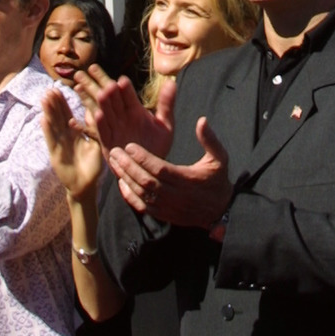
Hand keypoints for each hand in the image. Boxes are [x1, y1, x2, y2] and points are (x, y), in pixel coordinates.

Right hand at [42, 88, 103, 199]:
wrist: (86, 185)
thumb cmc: (93, 166)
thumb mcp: (96, 144)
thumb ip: (93, 128)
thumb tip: (93, 110)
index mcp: (75, 134)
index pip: (68, 114)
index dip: (64, 103)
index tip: (61, 88)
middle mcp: (66, 137)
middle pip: (58, 117)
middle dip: (54, 104)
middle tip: (50, 89)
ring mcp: (59, 145)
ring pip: (53, 125)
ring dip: (49, 112)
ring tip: (45, 98)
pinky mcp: (55, 154)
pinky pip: (51, 140)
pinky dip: (48, 130)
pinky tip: (43, 119)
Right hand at [74, 65, 175, 157]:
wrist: (150, 170)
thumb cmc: (158, 145)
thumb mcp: (165, 125)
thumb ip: (167, 104)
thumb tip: (172, 83)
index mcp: (136, 111)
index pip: (129, 96)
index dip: (126, 89)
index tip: (123, 81)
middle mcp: (123, 118)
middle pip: (115, 102)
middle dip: (112, 94)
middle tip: (110, 85)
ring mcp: (114, 129)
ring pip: (107, 114)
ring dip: (104, 105)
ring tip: (103, 94)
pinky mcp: (108, 143)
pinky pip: (103, 132)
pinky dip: (100, 124)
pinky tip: (99, 114)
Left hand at [108, 116, 230, 227]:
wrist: (221, 211)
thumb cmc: (217, 180)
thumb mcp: (220, 158)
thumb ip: (210, 140)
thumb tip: (201, 120)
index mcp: (187, 179)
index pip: (159, 168)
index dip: (142, 158)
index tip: (129, 146)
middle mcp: (175, 195)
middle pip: (145, 180)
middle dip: (128, 165)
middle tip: (115, 152)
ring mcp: (168, 207)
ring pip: (141, 193)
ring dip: (125, 178)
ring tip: (114, 163)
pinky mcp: (163, 215)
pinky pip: (142, 206)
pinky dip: (129, 195)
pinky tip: (121, 182)